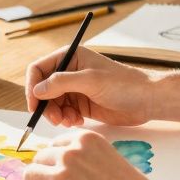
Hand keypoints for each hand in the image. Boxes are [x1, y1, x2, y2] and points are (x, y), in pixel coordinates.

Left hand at [22, 130, 168, 179]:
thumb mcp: (111, 157)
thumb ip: (88, 155)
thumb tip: (63, 161)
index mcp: (85, 139)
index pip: (55, 143)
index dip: (56, 159)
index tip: (60, 171)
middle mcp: (70, 153)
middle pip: (40, 157)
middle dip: (44, 172)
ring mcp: (61, 175)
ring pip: (30, 175)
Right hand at [26, 46, 156, 126]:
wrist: (146, 100)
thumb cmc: (123, 84)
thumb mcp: (90, 80)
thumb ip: (61, 83)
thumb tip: (37, 90)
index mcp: (70, 57)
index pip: (38, 69)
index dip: (32, 87)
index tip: (34, 105)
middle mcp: (69, 72)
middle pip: (43, 89)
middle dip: (45, 105)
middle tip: (55, 119)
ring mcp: (75, 89)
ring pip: (52, 103)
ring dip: (56, 114)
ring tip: (69, 121)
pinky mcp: (82, 104)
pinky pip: (64, 112)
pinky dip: (66, 119)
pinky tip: (77, 122)